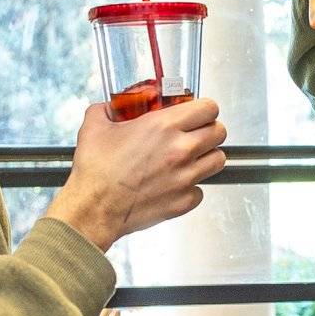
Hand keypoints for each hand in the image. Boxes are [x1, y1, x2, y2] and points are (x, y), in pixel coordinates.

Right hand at [45, 98, 226, 251]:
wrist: (94, 208)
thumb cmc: (95, 171)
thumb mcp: (94, 127)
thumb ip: (106, 110)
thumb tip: (108, 107)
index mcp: (164, 126)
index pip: (209, 108)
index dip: (205, 108)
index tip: (198, 113)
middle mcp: (181, 150)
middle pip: (220, 132)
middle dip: (210, 130)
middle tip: (197, 134)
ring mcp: (186, 177)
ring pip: (218, 159)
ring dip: (207, 156)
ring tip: (191, 158)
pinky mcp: (185, 200)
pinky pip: (201, 189)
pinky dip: (192, 187)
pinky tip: (175, 184)